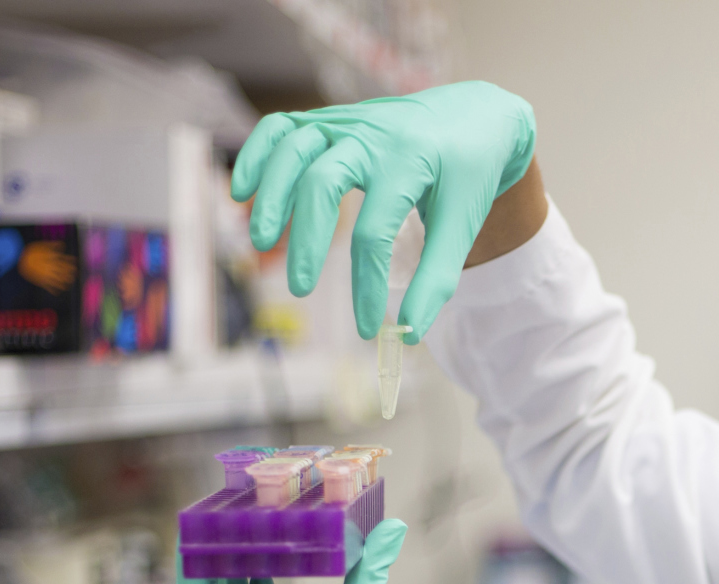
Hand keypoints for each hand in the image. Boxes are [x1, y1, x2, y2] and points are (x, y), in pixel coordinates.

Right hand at [232, 80, 536, 341]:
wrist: (475, 116)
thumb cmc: (468, 175)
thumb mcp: (464, 223)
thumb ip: (437, 278)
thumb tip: (410, 333)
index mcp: (411, 161)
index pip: (375, 231)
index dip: (365, 286)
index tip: (367, 327)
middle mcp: (372, 135)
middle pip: (322, 182)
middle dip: (306, 239)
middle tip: (301, 289)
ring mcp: (346, 121)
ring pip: (293, 149)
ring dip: (271, 195)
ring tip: (261, 242)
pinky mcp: (329, 120)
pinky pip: (280, 128)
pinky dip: (256, 154)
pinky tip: (242, 191)